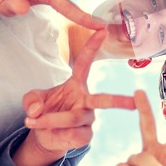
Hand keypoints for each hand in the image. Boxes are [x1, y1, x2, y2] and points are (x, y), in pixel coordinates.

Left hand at [22, 29, 134, 153]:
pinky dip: (57, 134)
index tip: (102, 30)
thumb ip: (31, 100)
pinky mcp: (85, 136)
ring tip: (33, 121)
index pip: (85, 63)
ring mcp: (88, 119)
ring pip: (75, 118)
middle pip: (104, 100)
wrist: (44, 136)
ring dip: (52, 119)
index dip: (92, 46)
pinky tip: (51, 133)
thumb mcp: (33, 100)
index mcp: (76, 84)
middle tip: (134, 101)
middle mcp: (86, 100)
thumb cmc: (44, 110)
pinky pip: (74, 135)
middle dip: (120, 101)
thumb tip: (36, 111)